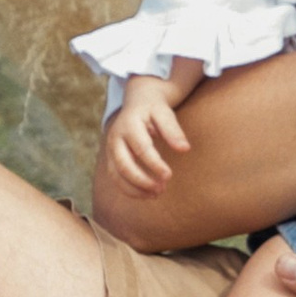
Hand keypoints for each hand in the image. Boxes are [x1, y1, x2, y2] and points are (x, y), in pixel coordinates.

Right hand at [105, 77, 189, 197]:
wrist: (138, 101)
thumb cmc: (154, 108)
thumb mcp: (165, 113)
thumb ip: (173, 130)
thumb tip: (185, 149)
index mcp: (129, 125)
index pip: (141, 149)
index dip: (154, 164)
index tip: (169, 176)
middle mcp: (115, 138)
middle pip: (123, 165)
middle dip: (142, 180)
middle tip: (162, 189)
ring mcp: (110, 149)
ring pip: (117, 175)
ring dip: (135, 189)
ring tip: (156, 195)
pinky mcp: (111, 158)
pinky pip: (116, 177)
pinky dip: (129, 189)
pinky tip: (147, 194)